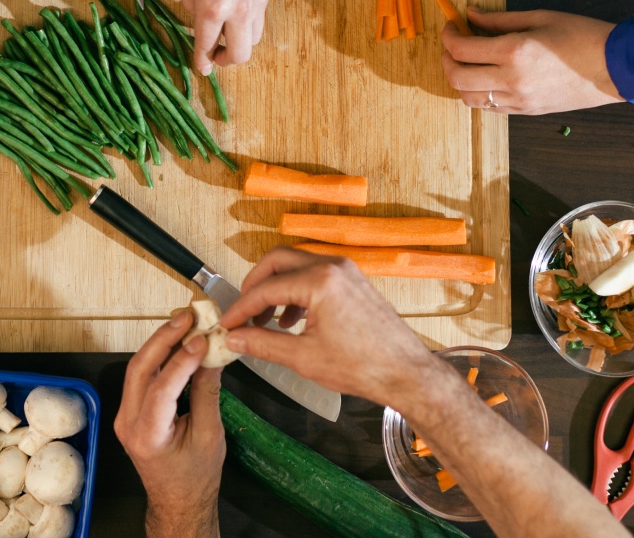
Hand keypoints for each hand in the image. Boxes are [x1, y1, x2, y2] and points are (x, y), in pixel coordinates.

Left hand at [114, 311, 223, 537]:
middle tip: (188, 317)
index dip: (182, 360)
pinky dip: (160, 357)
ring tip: (185, 323)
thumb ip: (207, 393)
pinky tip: (178, 343)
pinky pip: (142, 376)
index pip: (161, 388)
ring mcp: (125, 416)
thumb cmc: (195, 478)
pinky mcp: (131, 411)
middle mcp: (128, 423)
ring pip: (138, 369)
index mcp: (147, 436)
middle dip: (163, 338)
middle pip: (140, 369)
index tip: (201, 339)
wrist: (178, 502)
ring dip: (161, 343)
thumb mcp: (210, 436)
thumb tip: (210, 355)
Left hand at [175, 0, 274, 74]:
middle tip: (215, 54)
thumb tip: (198, 17)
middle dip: (226, 60)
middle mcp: (239, 10)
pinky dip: (248, 19)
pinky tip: (237, 6)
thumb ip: (190, 2)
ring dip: (239, 41)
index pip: (206, 48)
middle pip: (240, 55)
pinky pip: (260, 14)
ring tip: (227, 31)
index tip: (201, 67)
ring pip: (254, 38)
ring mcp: (258, 1)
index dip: (202, 62)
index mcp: (211, 9)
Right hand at [219, 247, 437, 404]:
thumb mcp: (304, 357)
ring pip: (296, 265)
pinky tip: (291, 320)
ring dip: (275, 288)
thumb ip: (263, 344)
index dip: (241, 307)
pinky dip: (296, 291)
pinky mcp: (352, 280)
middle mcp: (332, 266)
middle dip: (255, 285)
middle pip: (277, 261)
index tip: (227, 322)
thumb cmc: (364, 366)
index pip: (265, 288)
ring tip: (265, 321)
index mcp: (319, 281)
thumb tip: (236, 338)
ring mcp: (345, 270)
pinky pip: (314, 274)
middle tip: (242, 311)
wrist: (406, 372)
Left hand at [440, 8, 623, 114]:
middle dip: (446, 61)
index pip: (462, 50)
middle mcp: (512, 80)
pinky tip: (485, 78)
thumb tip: (471, 15)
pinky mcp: (526, 111)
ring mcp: (518, 100)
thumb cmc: (583, 36)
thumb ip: (499, 19)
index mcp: (514, 52)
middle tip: (452, 46)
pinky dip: (478, 94)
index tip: (451, 27)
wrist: (616, 67)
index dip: (449, 37)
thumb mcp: (539, 17)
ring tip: (466, 64)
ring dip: (459, 81)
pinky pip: (489, 108)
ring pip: (469, 99)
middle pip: (457, 78)